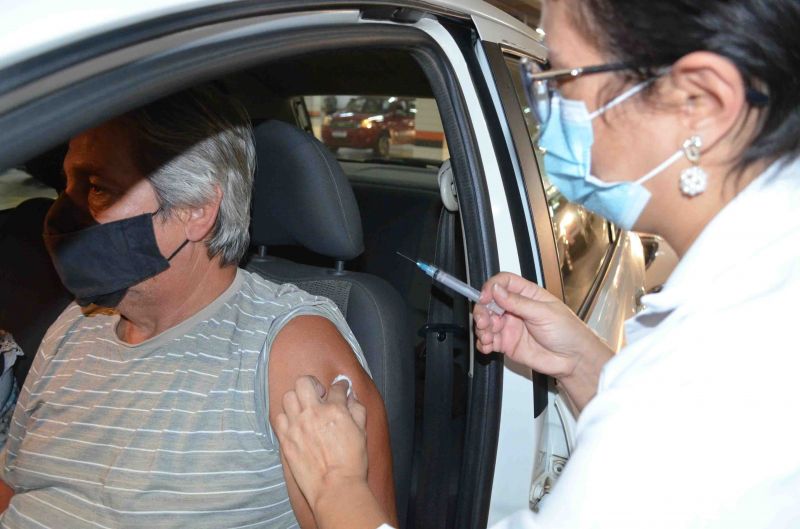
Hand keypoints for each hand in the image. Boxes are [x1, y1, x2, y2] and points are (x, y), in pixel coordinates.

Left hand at [274, 376, 368, 511]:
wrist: (335, 487)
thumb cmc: (352, 463)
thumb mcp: (362, 433)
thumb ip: (357, 410)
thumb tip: (351, 396)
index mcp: (335, 410)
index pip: (336, 387)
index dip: (340, 386)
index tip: (340, 389)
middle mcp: (313, 413)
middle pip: (304, 382)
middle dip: (312, 384)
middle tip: (318, 395)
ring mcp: (297, 426)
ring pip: (288, 396)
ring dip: (297, 399)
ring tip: (304, 409)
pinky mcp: (285, 439)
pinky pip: (278, 417)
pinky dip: (286, 417)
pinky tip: (294, 423)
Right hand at [474, 273, 612, 406]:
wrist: (574, 360)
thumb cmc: (568, 332)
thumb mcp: (544, 313)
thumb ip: (518, 302)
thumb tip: (496, 290)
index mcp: (527, 295)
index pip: (503, 283)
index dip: (491, 288)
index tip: (485, 298)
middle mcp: (516, 309)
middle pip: (489, 303)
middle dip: (482, 311)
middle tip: (483, 321)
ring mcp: (510, 326)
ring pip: (486, 322)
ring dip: (481, 329)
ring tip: (487, 337)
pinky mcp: (507, 344)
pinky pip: (488, 342)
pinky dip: (483, 343)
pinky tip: (487, 346)